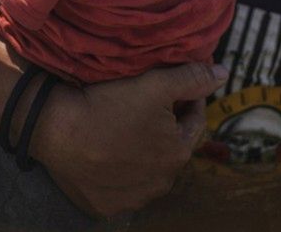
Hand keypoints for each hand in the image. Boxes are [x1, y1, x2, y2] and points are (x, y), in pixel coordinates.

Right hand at [30, 62, 227, 217]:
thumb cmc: (108, 105)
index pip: (194, 121)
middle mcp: (161, 183)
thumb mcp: (154, 84)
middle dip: (166, 124)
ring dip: (144, 148)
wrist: (56, 130)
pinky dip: (120, 168)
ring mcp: (133, 198)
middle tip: (146, 102)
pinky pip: (121, 184)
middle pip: (171, 145)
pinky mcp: (106, 206)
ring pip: (148, 167)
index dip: (187, 99)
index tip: (173, 84)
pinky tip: (107, 148)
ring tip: (124, 124)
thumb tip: (224, 73)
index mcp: (177, 154)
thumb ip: (192, 79)